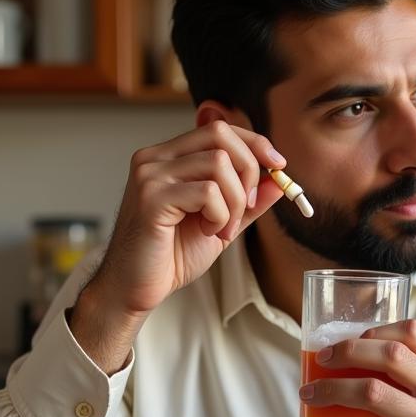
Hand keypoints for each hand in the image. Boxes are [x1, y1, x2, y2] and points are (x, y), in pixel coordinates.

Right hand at [71, 121, 285, 371]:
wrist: (137, 288)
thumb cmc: (170, 256)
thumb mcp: (222, 222)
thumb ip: (248, 201)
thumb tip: (278, 180)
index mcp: (170, 158)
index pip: (218, 128)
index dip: (254, 142)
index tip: (278, 165)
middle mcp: (156, 158)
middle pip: (220, 134)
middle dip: (249, 171)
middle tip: (247, 207)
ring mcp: (150, 175)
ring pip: (218, 164)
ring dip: (235, 202)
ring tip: (222, 228)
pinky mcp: (151, 197)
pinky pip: (207, 192)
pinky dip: (220, 215)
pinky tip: (208, 231)